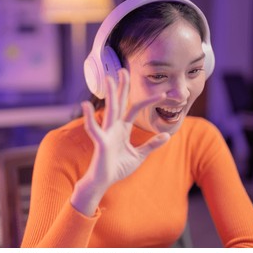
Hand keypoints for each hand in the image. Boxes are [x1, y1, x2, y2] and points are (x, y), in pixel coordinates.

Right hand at [71, 68, 169, 215]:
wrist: (104, 182)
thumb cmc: (118, 168)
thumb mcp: (139, 156)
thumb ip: (152, 145)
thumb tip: (167, 135)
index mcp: (123, 129)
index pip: (135, 110)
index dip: (149, 101)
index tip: (162, 94)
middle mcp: (114, 128)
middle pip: (119, 103)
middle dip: (122, 87)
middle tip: (124, 70)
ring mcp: (107, 134)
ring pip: (109, 111)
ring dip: (110, 95)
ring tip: (109, 79)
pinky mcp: (101, 143)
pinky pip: (95, 129)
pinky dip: (89, 118)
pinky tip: (86, 105)